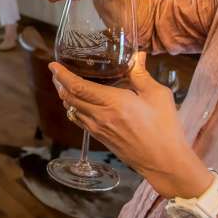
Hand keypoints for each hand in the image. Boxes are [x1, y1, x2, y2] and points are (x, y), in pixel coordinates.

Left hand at [49, 52, 212, 198]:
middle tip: (57, 72)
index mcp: (112, 102)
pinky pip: (79, 120)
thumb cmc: (164, 128)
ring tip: (65, 85)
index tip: (53, 65)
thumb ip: (141, 75)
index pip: (77, 87)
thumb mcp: (157, 96)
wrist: (163, 162)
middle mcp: (100, 116)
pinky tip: (78, 104)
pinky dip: (73, 109)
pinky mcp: (100, 138)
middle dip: (59, 83)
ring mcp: (98, 129)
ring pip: (72, 109)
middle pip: (69, 98)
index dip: (62, 75)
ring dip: (65, 96)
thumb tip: (137, 55)